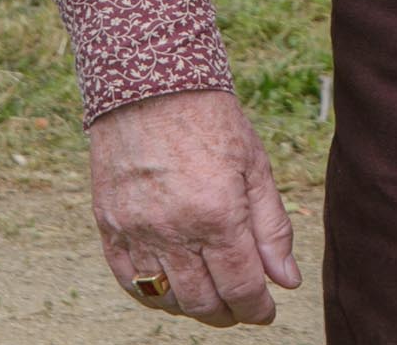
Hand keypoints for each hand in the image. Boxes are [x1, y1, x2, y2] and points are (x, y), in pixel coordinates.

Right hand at [84, 86, 299, 324]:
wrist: (149, 83)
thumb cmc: (209, 119)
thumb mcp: (254, 165)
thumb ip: (272, 228)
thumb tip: (286, 280)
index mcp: (217, 215)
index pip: (241, 288)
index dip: (257, 309)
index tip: (266, 312)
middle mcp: (173, 230)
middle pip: (203, 301)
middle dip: (228, 313)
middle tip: (241, 307)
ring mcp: (136, 230)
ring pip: (165, 298)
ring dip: (191, 307)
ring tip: (209, 297)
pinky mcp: (109, 224)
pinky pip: (127, 280)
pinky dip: (150, 295)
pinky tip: (170, 289)